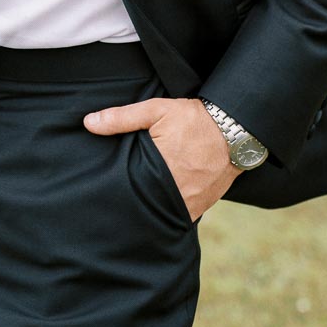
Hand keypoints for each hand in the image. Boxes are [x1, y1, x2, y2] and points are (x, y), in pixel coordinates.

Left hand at [84, 96, 240, 221]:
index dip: (115, 192)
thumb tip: (88, 123)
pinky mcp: (202, 207)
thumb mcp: (157, 110)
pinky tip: (158, 203)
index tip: (103, 192)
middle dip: (132, 203)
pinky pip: (179, 215)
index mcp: (159, 171)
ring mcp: (190, 204)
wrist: (237, 131)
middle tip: (116, 200)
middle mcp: (174, 194)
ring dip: (150, 207)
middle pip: (144, 205)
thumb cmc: (195, 120)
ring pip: (161, 213)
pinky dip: (168, 210)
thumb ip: (122, 117)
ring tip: (137, 202)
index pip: (128, 190)